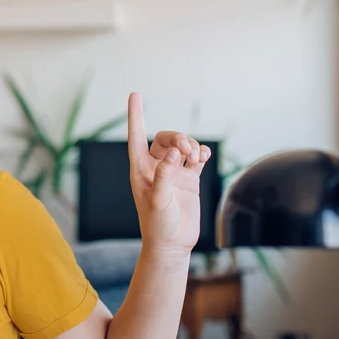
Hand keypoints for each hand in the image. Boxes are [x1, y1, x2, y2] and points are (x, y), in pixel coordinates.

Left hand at [126, 93, 210, 255]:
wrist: (173, 243)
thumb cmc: (158, 225)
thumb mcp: (158, 201)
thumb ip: (165, 175)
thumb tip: (174, 153)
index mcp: (140, 170)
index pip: (136, 136)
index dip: (136, 116)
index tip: (135, 95)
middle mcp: (156, 168)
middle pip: (165, 139)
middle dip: (177, 137)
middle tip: (186, 149)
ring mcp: (173, 172)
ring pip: (182, 146)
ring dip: (191, 145)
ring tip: (197, 156)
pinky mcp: (189, 179)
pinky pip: (196, 157)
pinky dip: (201, 153)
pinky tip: (203, 157)